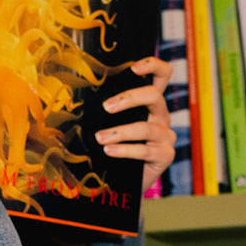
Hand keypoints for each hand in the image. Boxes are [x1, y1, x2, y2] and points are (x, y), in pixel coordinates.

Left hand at [95, 55, 175, 196]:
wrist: (126, 179)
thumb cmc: (117, 146)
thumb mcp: (112, 124)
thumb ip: (108, 109)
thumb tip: (78, 96)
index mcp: (151, 103)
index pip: (163, 75)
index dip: (153, 66)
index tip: (133, 68)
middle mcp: (162, 116)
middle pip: (154, 95)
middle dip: (129, 98)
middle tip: (107, 107)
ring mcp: (166, 136)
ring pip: (146, 127)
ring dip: (120, 132)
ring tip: (100, 138)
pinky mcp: (166, 155)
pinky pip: (146, 150)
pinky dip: (125, 150)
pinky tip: (109, 151)